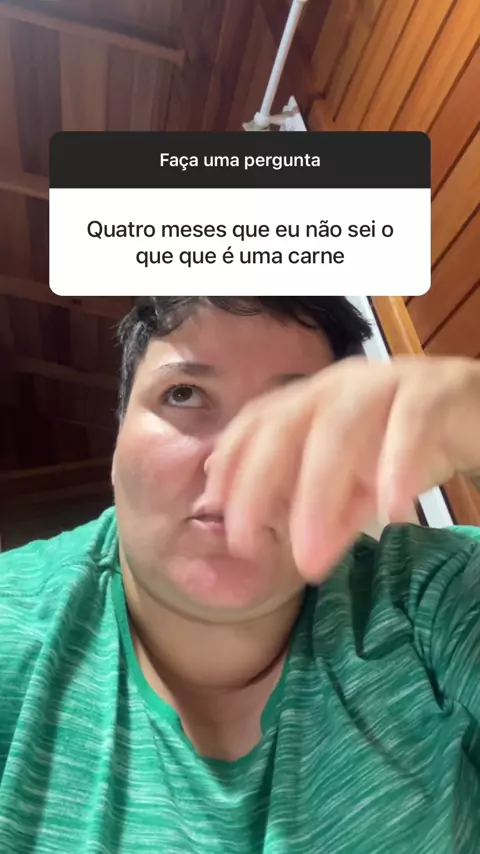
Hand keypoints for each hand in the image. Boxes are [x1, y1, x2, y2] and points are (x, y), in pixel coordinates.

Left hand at [205, 355, 479, 580]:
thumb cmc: (412, 444)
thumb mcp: (362, 488)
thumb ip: (330, 513)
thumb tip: (295, 554)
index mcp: (316, 398)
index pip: (258, 422)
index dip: (231, 462)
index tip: (212, 511)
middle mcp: (342, 384)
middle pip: (286, 425)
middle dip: (258, 485)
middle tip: (247, 545)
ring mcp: (388, 381)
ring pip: (340, 427)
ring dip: (319, 493)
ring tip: (311, 555)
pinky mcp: (436, 389)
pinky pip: (411, 421)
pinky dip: (397, 465)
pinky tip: (391, 510)